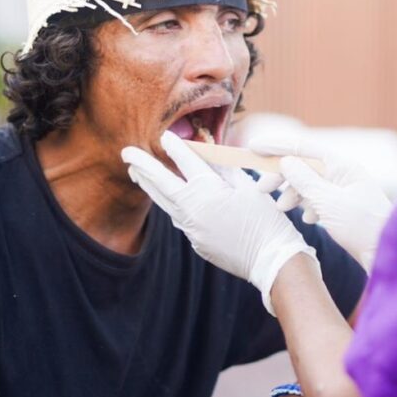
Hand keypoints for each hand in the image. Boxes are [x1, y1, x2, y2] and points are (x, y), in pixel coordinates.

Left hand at [122, 131, 317, 314]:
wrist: (271, 260)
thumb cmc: (266, 220)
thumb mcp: (249, 188)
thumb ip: (225, 170)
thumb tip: (209, 156)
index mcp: (209, 192)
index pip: (187, 163)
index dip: (175, 147)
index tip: (164, 136)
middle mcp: (194, 210)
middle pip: (162, 183)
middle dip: (143, 165)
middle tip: (126, 152)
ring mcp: (192, 229)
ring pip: (165, 203)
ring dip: (149, 186)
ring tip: (135, 173)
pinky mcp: (197, 243)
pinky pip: (180, 220)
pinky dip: (172, 206)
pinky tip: (168, 199)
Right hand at [250, 136, 392, 272]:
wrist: (387, 255)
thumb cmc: (363, 227)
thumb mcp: (328, 202)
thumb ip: (305, 180)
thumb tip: (286, 161)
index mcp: (342, 165)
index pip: (303, 147)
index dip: (276, 146)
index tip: (253, 147)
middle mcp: (344, 174)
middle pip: (305, 166)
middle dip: (282, 176)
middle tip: (262, 190)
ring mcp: (346, 191)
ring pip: (311, 184)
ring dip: (293, 193)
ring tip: (282, 208)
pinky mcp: (346, 209)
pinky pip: (320, 199)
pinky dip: (308, 206)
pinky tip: (307, 219)